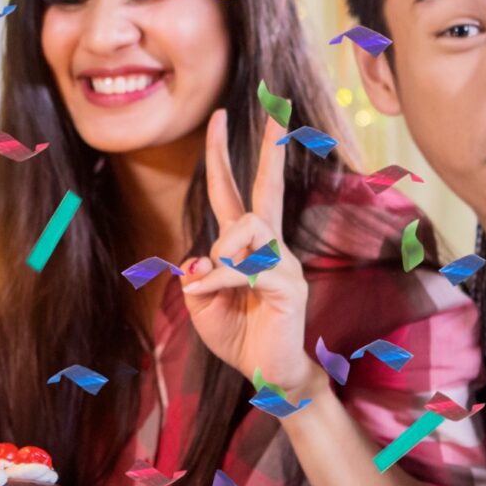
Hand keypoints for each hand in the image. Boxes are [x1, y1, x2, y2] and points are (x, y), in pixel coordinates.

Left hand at [180, 109, 312, 394]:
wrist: (268, 376)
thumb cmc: (238, 336)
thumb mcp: (201, 306)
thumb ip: (196, 279)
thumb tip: (197, 260)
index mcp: (245, 246)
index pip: (232, 193)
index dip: (222, 156)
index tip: (219, 117)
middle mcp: (269, 246)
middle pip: (266, 189)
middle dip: (269, 149)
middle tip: (274, 110)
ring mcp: (283, 262)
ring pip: (246, 229)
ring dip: (221, 254)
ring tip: (212, 286)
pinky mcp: (289, 285)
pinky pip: (245, 269)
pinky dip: (219, 283)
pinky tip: (208, 295)